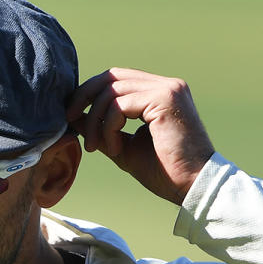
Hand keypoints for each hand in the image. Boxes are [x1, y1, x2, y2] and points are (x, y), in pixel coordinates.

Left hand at [66, 68, 214, 204]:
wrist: (193, 187)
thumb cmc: (164, 172)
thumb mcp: (123, 147)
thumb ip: (101, 129)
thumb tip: (74, 116)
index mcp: (159, 93)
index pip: (116, 79)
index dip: (89, 93)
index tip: (72, 116)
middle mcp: (165, 85)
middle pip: (111, 76)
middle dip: (84, 97)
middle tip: (69, 119)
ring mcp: (167, 89)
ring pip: (111, 90)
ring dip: (96, 120)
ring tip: (96, 147)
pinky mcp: (165, 99)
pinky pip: (119, 105)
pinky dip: (109, 127)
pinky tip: (116, 148)